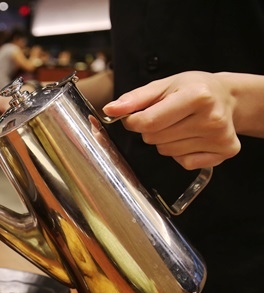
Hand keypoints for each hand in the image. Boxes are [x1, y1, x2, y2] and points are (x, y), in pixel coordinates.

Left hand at [102, 71, 240, 169]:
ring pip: (166, 151)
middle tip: (167, 117)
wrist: (228, 98)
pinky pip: (184, 162)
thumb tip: (110, 110)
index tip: (135, 117)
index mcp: (197, 96)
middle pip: (155, 138)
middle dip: (151, 130)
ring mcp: (220, 137)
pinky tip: (192, 137)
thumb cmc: (193, 89)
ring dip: (165, 141)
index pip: (148, 122)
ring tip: (181, 125)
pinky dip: (181, 153)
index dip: (133, 122)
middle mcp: (212, 118)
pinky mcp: (225, 152)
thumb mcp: (164, 85)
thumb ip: (134, 99)